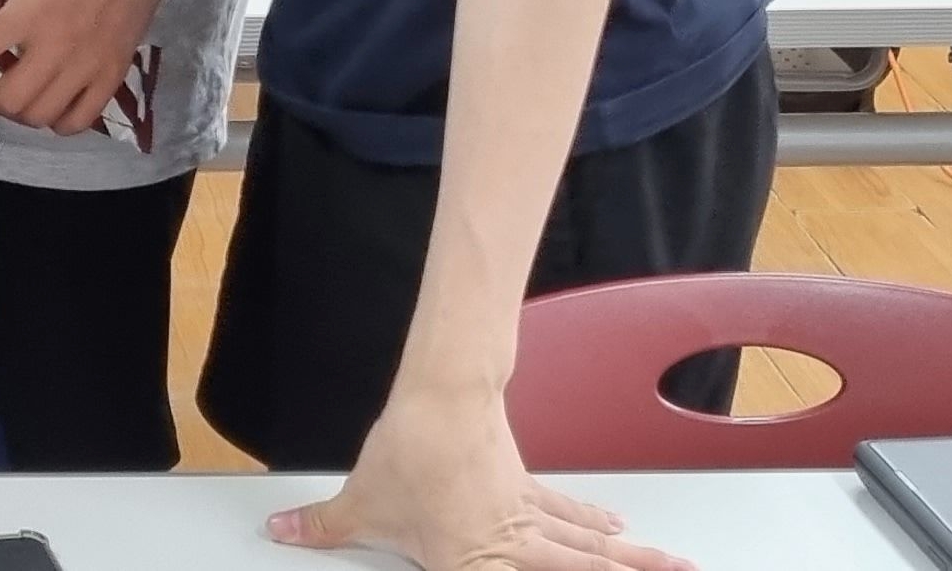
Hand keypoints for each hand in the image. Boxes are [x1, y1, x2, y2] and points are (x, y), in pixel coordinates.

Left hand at [0, 0, 184, 134]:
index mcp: (28, 12)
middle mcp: (55, 45)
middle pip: (8, 99)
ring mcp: (87, 65)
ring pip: (39, 116)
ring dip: (17, 113)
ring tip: (14, 98)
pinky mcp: (113, 75)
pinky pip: (78, 121)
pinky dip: (56, 123)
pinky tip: (50, 108)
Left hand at [268, 387, 691, 570]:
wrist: (440, 397)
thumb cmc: (408, 452)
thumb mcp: (360, 502)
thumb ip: (322, 526)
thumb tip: (282, 531)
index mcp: (473, 562)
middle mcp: (510, 544)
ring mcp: (524, 514)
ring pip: (584, 549)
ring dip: (625, 559)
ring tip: (669, 564)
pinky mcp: (524, 485)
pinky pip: (567, 515)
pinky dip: (593, 525)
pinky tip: (616, 531)